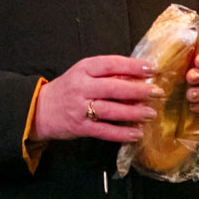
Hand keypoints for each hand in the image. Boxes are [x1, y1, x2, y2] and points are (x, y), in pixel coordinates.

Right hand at [32, 55, 161, 143]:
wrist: (40, 109)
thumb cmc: (68, 89)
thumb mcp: (84, 74)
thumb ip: (107, 74)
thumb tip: (137, 78)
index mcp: (84, 69)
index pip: (111, 64)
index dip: (133, 66)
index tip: (152, 70)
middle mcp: (81, 87)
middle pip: (113, 88)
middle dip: (138, 90)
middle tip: (157, 93)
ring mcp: (80, 108)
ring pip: (111, 110)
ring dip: (133, 113)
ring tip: (151, 114)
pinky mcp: (80, 127)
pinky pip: (104, 130)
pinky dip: (122, 133)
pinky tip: (136, 134)